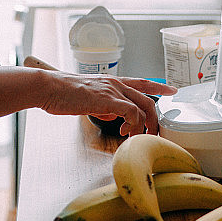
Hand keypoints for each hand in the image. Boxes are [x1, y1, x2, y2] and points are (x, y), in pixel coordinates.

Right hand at [38, 72, 175, 136]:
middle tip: (154, 133)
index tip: (173, 91)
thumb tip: (115, 116)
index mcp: (113, 82)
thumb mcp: (90, 98)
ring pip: (143, 107)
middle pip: (148, 99)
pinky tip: (125, 133)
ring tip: (138, 138)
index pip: (142, 82)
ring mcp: (112, 90)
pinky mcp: (106, 99)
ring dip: (145, 126)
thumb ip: (106, 105)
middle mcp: (116, 83)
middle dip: (155, 119)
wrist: (49, 87)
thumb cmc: (64, 93)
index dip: (159, 86)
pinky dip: (134, 125)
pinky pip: (131, 113)